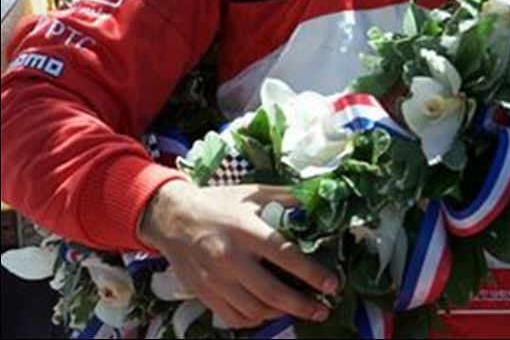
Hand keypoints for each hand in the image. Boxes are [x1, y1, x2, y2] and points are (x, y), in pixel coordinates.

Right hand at [138, 180, 338, 329]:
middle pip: (273, 292)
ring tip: (300, 309)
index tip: (332, 283)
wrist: (173, 218)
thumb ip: (285, 198)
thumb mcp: (252, 193)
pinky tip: (271, 312)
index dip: (312, 272)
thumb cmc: (218, 203)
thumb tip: (315, 202)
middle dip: (303, 304)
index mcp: (244, 229)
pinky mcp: (206, 295)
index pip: (284, 255)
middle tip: (323, 308)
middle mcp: (230, 258)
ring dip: (283, 313)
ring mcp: (216, 281)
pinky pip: (236, 318)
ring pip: (256, 310)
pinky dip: (257, 320)